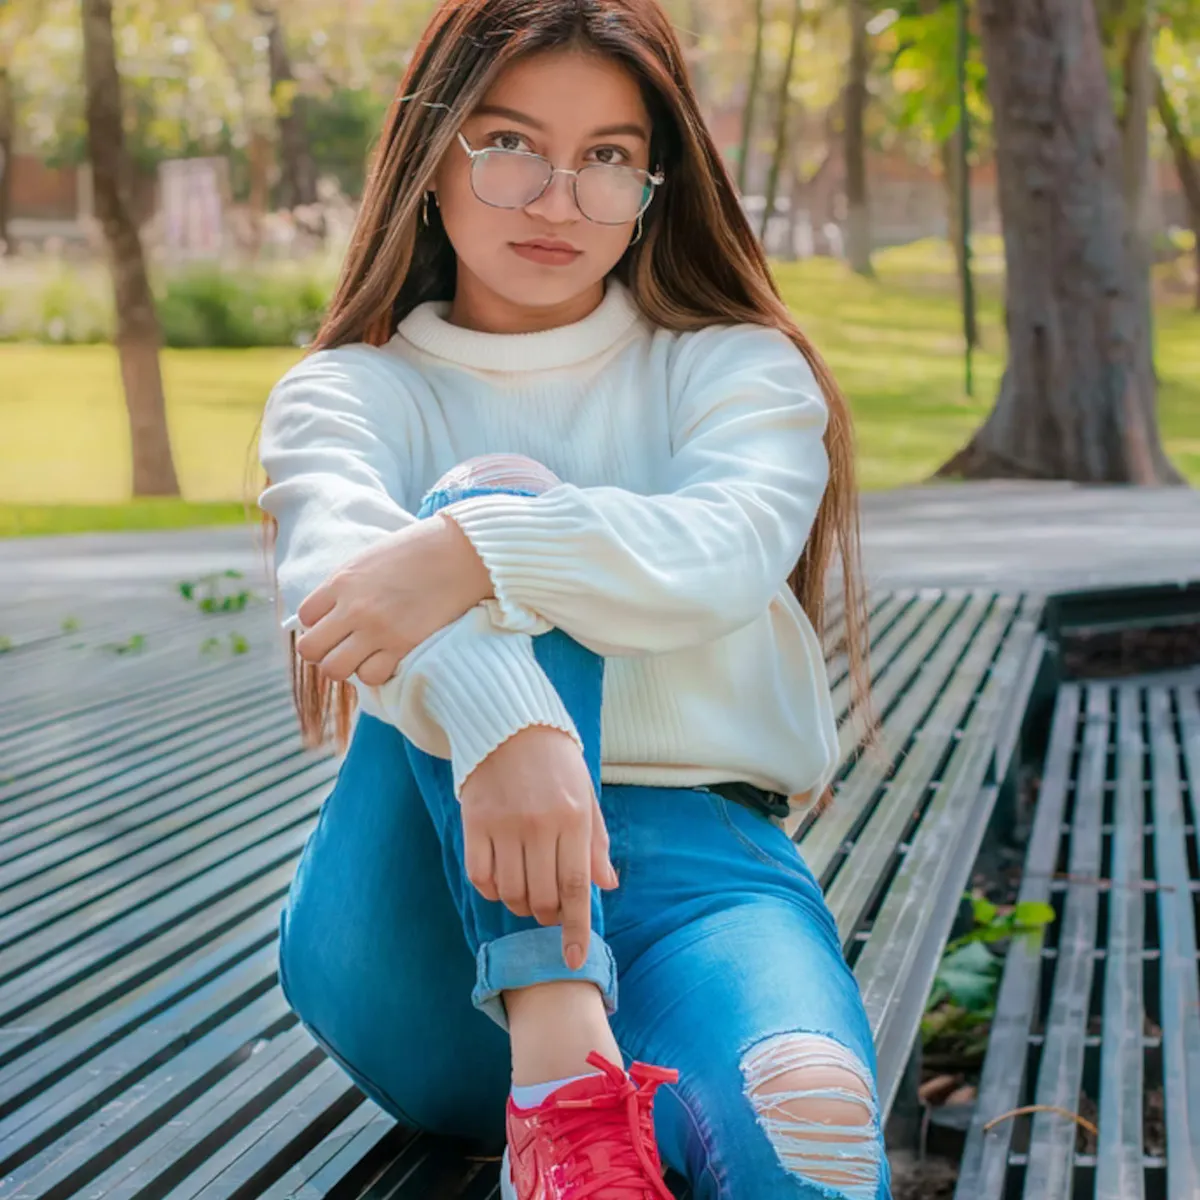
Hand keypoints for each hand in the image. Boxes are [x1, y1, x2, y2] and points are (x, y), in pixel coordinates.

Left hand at [295, 513, 491, 685]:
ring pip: (335, 669)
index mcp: (342, 581)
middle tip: (343, 645)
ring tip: (365, 655)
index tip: (337, 622)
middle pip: (311, 649)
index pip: (304, 617)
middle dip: (324, 651)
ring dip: (347, 665)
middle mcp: (354, 608)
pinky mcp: (403, 645)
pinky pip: (372, 676)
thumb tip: (330, 613)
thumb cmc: (419, 552)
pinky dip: (376, 671)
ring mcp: (377, 629)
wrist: (460, 554)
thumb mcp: (369, 559)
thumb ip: (345, 586)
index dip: (319, 624)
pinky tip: (388, 657)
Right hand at [459, 726, 618, 969]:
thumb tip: (607, 885)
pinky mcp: (475, 822)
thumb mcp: (586, 796)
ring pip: (510, 891)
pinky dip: (491, 889)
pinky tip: (500, 879)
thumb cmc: (556, 763)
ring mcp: (504, 824)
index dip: (575, 928)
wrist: (510, 724)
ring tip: (527, 892)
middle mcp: (539, 823)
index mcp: (574, 818)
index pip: (576, 886)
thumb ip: (595, 843)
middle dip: (548, 914)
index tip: (573, 959)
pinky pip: (480, 876)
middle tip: (550, 907)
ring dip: (520, 904)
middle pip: (542, 896)